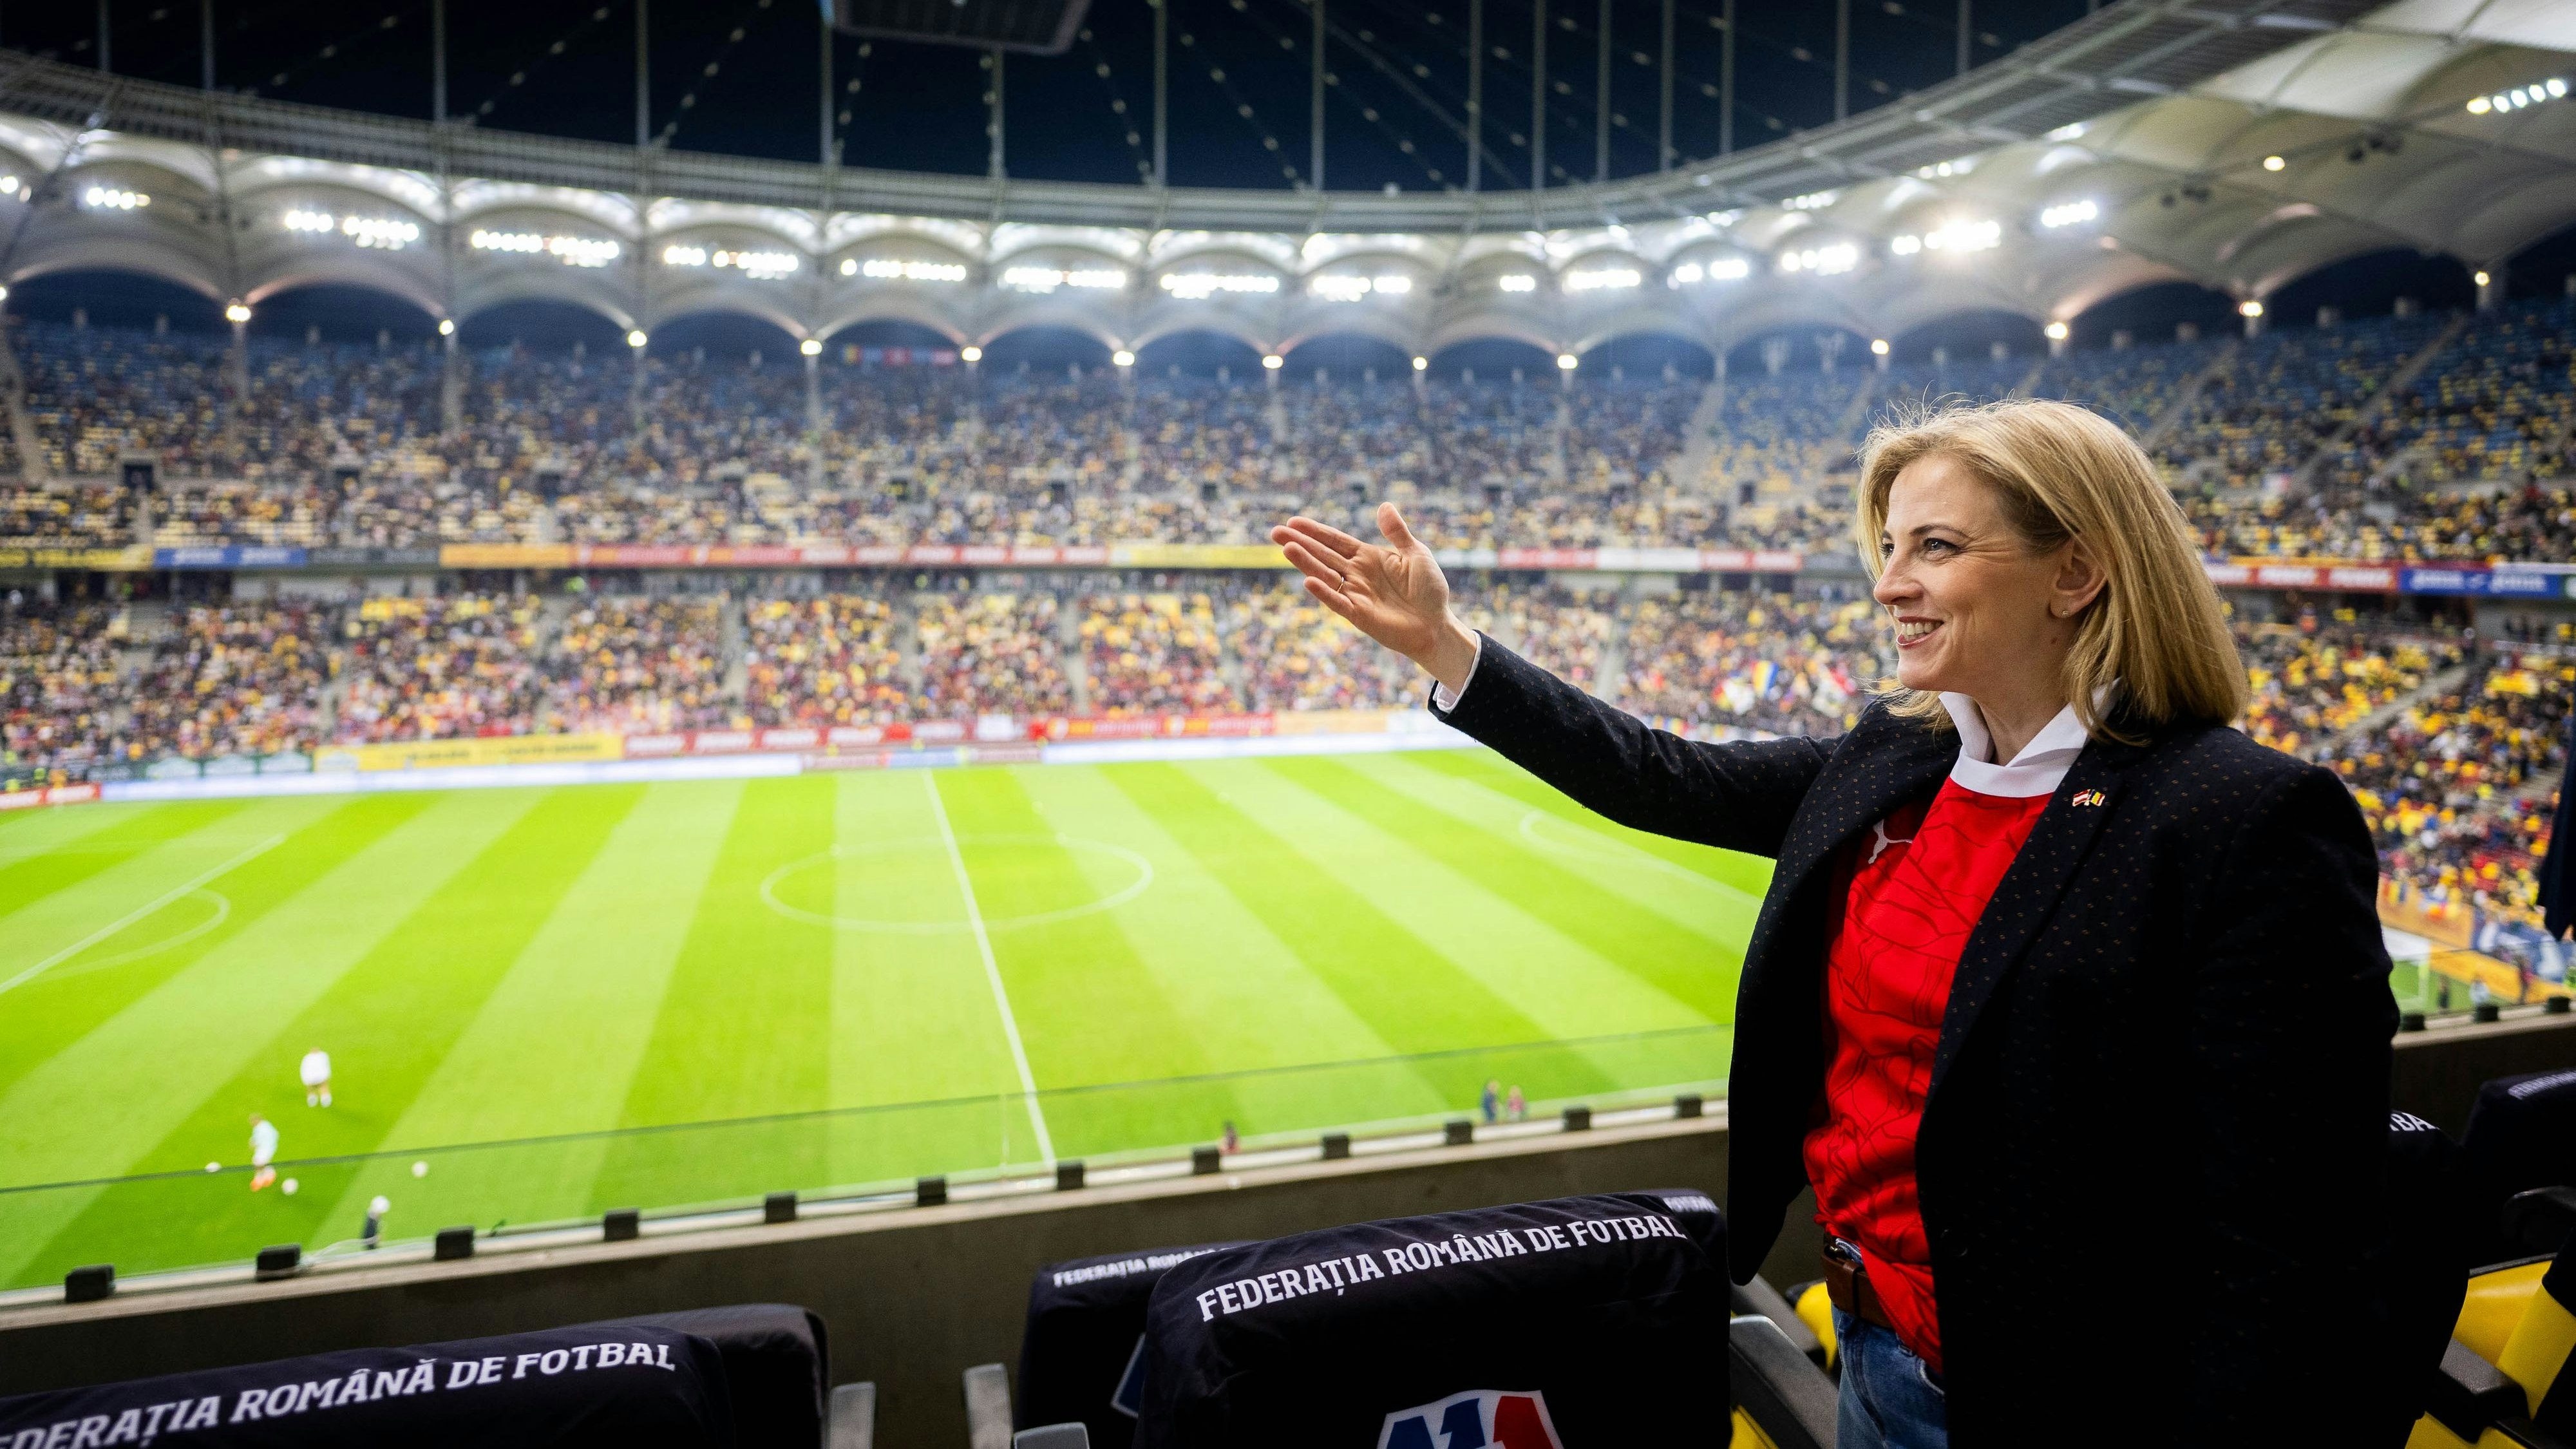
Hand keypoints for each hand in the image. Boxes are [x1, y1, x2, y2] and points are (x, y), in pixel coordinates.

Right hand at [1270, 504, 1479, 689]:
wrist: (1437, 625)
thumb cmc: (1429, 590)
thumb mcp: (1416, 554)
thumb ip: (1397, 533)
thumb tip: (1384, 505)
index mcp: (1367, 557)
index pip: (1335, 541)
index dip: (1315, 531)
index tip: (1293, 521)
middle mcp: (1356, 574)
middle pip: (1323, 555)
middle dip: (1300, 543)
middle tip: (1275, 532)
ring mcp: (1355, 594)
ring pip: (1325, 575)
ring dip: (1306, 562)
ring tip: (1287, 548)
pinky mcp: (1359, 615)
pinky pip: (1338, 601)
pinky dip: (1324, 592)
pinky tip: (1309, 581)